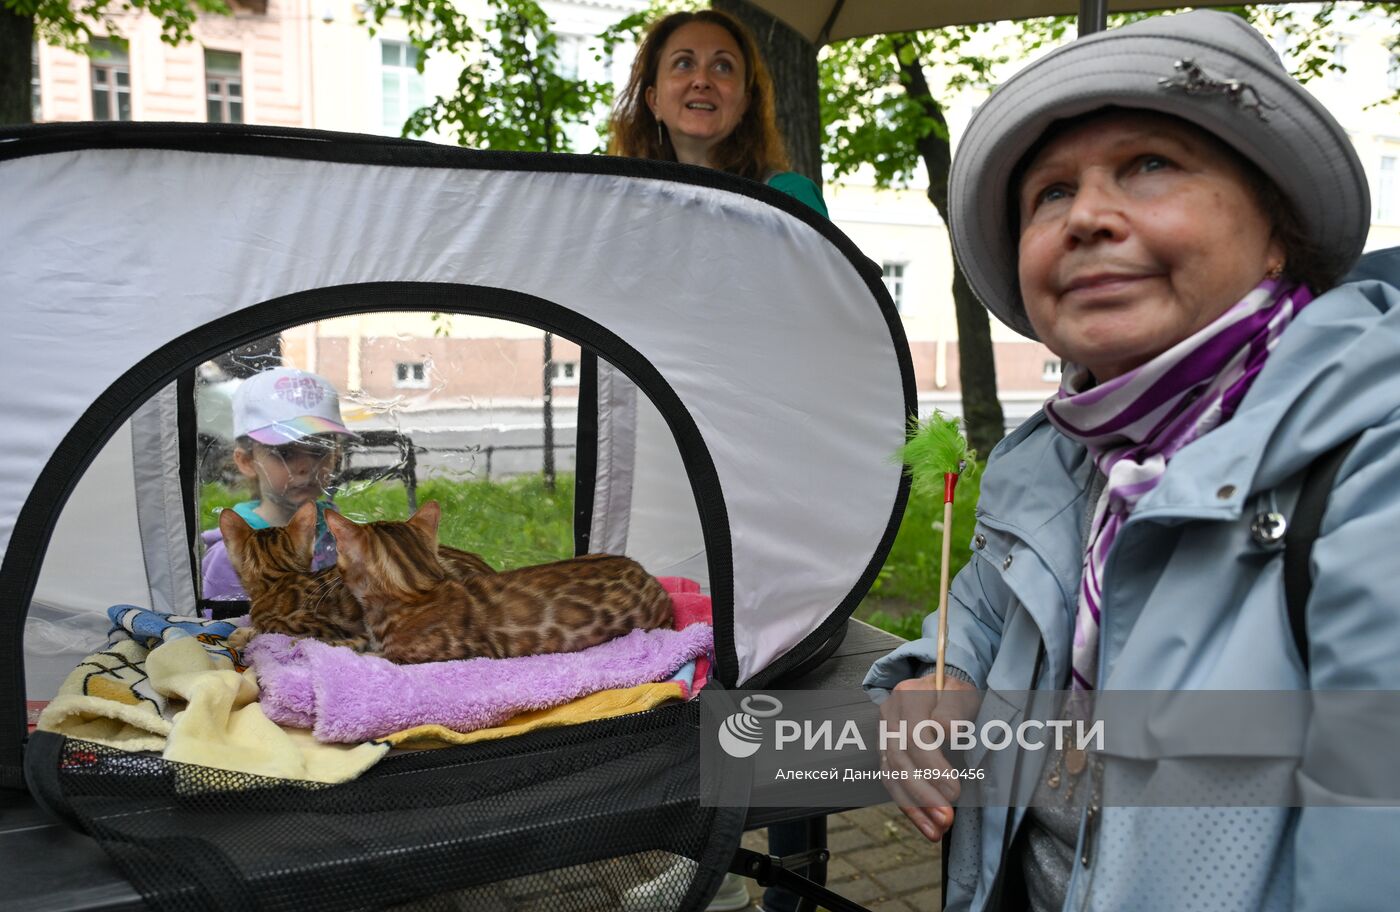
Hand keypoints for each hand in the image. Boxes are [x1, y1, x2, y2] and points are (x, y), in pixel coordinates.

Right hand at [880, 673, 979, 841]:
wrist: (939, 688)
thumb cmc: (954, 692)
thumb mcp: (961, 693)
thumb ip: (954, 710)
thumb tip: (947, 729)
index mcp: (908, 697)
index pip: (915, 737)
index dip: (933, 767)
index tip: (954, 791)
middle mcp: (890, 715)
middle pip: (900, 760)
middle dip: (923, 794)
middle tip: (946, 817)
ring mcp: (884, 734)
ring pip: (892, 776)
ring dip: (915, 807)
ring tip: (936, 829)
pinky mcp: (885, 752)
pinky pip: (891, 782)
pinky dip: (908, 806)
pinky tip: (924, 823)